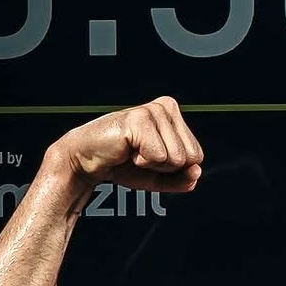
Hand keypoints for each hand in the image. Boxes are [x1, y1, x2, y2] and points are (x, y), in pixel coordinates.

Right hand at [51, 95, 203, 193]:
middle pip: (190, 157)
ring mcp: (153, 111)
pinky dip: (141, 162)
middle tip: (141, 156)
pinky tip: (127, 149)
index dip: (173, 168)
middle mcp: (166, 108)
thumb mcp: (159, 177)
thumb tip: (196, 171)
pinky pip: (158, 156)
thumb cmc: (122, 164)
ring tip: (133, 151)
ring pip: (175, 158)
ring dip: (152, 164)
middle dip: (165, 167)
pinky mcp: (139, 119)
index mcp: (174, 115)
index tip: (151, 158)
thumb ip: (182, 178)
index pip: (197, 156)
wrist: (88, 161)